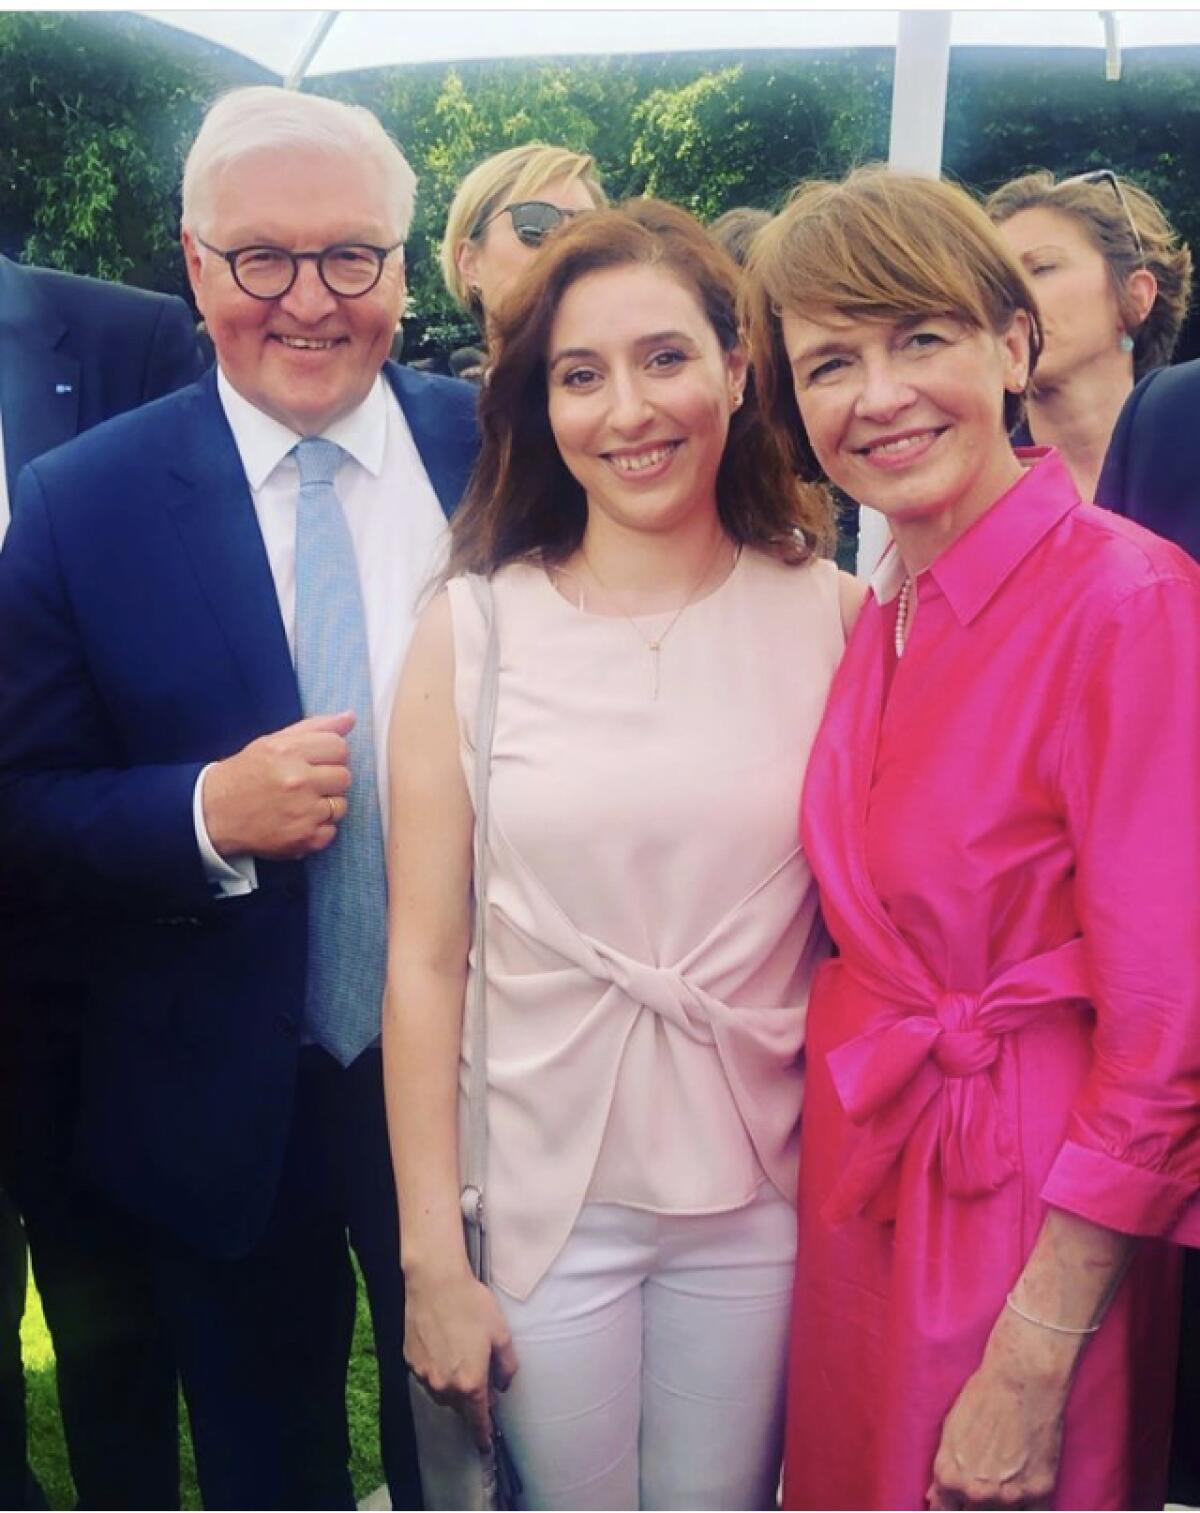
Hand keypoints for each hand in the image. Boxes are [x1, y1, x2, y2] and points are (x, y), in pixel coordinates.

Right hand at [203, 712, 354, 859]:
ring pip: (341, 805)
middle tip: (305, 784)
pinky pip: (332, 831)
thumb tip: (350, 718)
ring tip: (300, 803)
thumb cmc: (245, 775)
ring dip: (325, 805)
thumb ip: (315, 727)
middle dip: (328, 780)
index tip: (315, 762)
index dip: (330, 755)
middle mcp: (298, 781)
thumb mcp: (273, 741)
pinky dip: (317, 829)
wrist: (213, 814)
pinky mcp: (305, 838)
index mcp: (289, 752)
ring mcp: (303, 812)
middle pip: (344, 777)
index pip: (340, 748)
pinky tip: (296, 821)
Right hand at [404, 1267, 518, 1450]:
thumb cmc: (471, 1305)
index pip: (478, 1420)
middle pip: (460, 1407)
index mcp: (470, 1383)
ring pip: (442, 1393)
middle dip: (471, 1401)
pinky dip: (438, 1371)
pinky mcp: (411, 1360)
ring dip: (454, 1387)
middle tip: (482, 1379)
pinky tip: (445, 1349)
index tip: (485, 1446)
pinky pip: (428, 1376)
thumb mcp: (501, 1335)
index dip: (483, 1435)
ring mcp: (425, 1374)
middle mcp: (445, 1386)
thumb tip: (503, 1385)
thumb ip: (507, 1367)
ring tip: (462, 1360)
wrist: (435, 1282)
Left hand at [927, 1309, 1075, 1509]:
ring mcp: (1010, 1497)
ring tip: (1005, 1475)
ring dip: (1001, 1505)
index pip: (943, 1511)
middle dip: (974, 1505)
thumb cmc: (983, 1398)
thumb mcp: (951, 1431)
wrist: (1022, 1382)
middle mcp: (976, 1493)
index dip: (950, 1506)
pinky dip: (1027, 1507)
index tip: (957, 1503)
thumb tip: (934, 1497)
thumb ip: (944, 1472)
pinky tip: (1025, 1491)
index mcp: (949, 1478)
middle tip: (986, 1480)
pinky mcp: (1040, 1493)